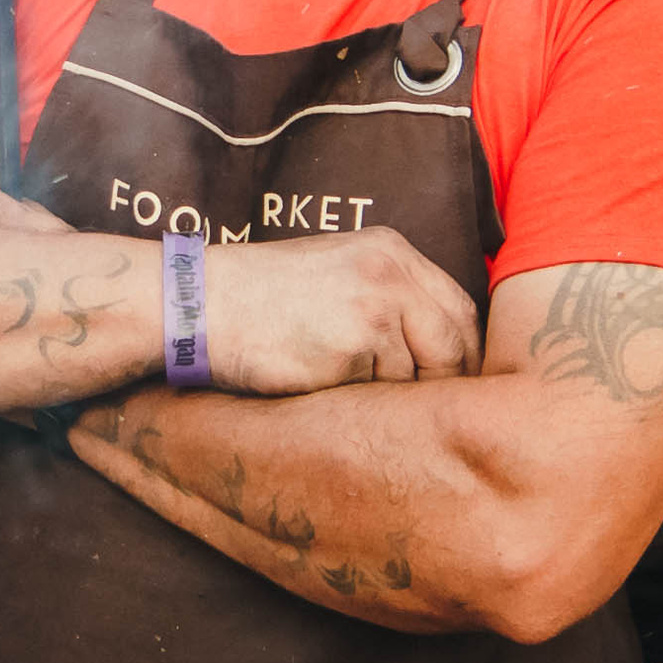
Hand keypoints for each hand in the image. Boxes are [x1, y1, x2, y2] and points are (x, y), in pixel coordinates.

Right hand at [201, 228, 479, 395]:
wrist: (199, 305)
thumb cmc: (262, 297)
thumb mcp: (337, 270)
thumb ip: (391, 296)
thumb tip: (442, 352)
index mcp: (392, 250)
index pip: (460, 309)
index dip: (463, 353)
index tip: (454, 384)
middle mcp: (391, 274)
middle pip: (453, 345)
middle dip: (442, 384)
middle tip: (424, 412)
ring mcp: (374, 309)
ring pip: (413, 377)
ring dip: (387, 396)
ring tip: (341, 387)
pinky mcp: (352, 348)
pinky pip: (375, 395)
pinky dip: (355, 403)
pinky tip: (318, 388)